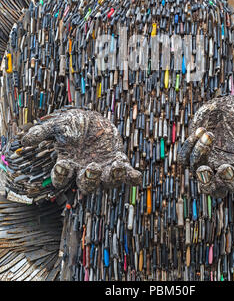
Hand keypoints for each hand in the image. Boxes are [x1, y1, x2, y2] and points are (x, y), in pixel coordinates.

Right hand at [21, 107, 141, 193]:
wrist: (92, 119)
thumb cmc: (73, 124)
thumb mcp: (59, 125)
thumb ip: (43, 132)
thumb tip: (25, 140)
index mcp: (68, 165)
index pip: (62, 178)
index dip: (61, 175)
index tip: (63, 165)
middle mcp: (85, 171)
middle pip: (87, 185)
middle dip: (89, 179)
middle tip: (92, 167)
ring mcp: (103, 168)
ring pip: (108, 182)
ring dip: (112, 177)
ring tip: (115, 167)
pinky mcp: (118, 161)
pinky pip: (126, 174)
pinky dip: (132, 176)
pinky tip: (136, 175)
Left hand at [178, 95, 233, 197]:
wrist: (227, 107)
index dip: (233, 182)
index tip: (226, 168)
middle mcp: (225, 170)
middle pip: (214, 189)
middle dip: (207, 183)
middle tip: (204, 169)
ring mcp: (209, 162)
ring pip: (197, 171)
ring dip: (199, 154)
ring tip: (207, 133)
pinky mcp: (195, 152)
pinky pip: (185, 158)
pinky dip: (189, 146)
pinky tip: (199, 130)